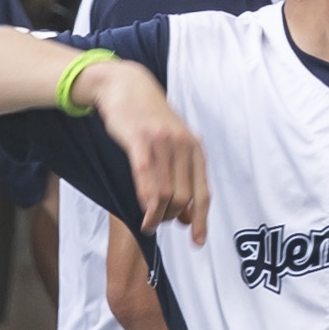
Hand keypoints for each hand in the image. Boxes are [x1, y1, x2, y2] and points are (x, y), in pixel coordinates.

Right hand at [88, 61, 208, 239]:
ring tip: (148, 225)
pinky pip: (146, 179)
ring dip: (156, 217)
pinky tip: (143, 215)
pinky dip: (146, 203)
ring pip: (164, 194)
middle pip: (183, 198)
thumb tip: (189, 217)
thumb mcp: (173, 146)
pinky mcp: (140, 141)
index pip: (203, 193)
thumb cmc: (147, 120)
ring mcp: (162, 143)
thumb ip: (182, 177)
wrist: (125, 86)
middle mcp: (183, 146)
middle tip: (157, 224)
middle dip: (171, 218)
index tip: (197, 242)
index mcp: (195, 149)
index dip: (202, 220)